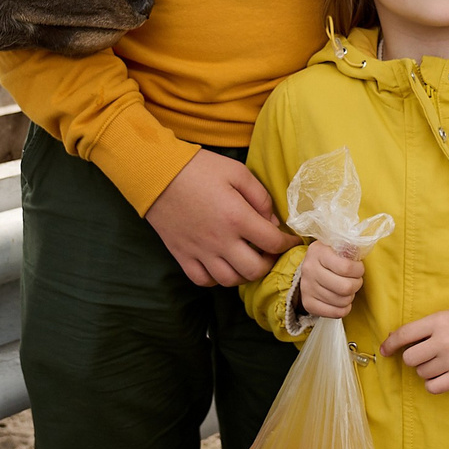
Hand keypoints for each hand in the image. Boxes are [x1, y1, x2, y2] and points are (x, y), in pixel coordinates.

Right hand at [145, 154, 287, 286]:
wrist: (156, 173)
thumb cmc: (199, 168)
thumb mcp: (237, 172)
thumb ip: (260, 197)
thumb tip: (272, 221)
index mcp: (237, 217)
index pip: (273, 242)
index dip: (288, 244)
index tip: (291, 241)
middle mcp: (220, 240)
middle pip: (255, 269)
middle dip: (269, 263)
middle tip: (268, 251)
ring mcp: (200, 252)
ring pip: (231, 280)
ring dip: (244, 273)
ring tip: (247, 259)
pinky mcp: (182, 255)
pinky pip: (203, 280)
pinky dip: (216, 278)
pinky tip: (221, 264)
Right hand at [294, 239, 365, 318]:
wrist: (310, 268)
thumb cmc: (330, 256)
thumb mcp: (337, 246)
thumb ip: (348, 247)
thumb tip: (358, 253)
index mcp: (318, 252)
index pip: (346, 267)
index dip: (358, 270)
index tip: (358, 268)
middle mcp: (309, 269)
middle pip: (345, 287)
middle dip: (356, 284)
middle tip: (355, 280)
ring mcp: (307, 288)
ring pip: (342, 301)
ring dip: (350, 296)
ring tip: (347, 288)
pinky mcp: (308, 303)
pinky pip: (336, 313)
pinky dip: (344, 308)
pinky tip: (342, 300)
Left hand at [383, 308, 448, 393]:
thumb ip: (425, 326)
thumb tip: (395, 339)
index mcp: (439, 321)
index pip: (404, 335)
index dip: (390, 344)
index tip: (385, 350)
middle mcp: (444, 341)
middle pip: (409, 358)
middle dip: (413, 357)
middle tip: (425, 353)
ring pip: (421, 373)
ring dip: (425, 369)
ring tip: (440, 361)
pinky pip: (433, 387)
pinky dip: (432, 383)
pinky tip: (439, 375)